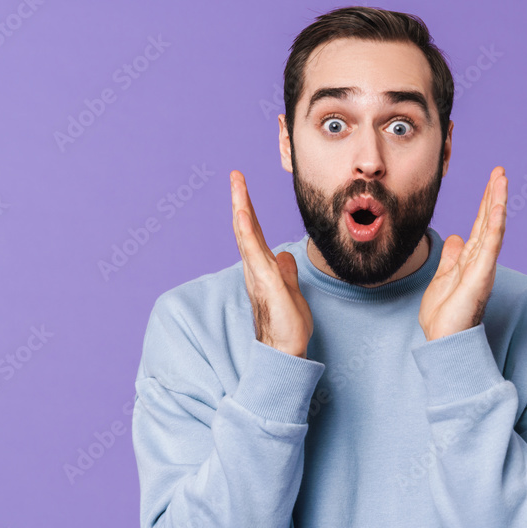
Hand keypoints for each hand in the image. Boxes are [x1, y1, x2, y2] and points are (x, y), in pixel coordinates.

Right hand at [230, 170, 313, 357]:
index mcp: (263, 268)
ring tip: (237, 186)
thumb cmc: (287, 325)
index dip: (249, 210)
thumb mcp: (291, 291)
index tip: (243, 188)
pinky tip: (241, 216)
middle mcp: (256, 268)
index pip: (254, 233)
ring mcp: (258, 274)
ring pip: (246, 236)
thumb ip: (286, 272)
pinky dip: (245, 233)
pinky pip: (253, 254)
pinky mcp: (265, 283)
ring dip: (241, 209)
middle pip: (246, 228)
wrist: (285, 352)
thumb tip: (285, 255)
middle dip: (241, 200)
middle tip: (236, 175)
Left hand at [419, 166, 506, 340]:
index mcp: (471, 259)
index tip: (492, 179)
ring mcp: (483, 266)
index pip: (481, 224)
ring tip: (502, 179)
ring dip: (497, 202)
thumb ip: (452, 257)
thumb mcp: (443, 278)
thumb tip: (456, 237)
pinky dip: (495, 224)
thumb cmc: (444, 316)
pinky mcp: (482, 275)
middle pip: (489, 221)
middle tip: (500, 171)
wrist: (443, 340)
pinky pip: (491, 245)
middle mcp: (480, 260)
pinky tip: (498, 206)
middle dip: (494, 195)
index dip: (485, 202)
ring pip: (493, 228)